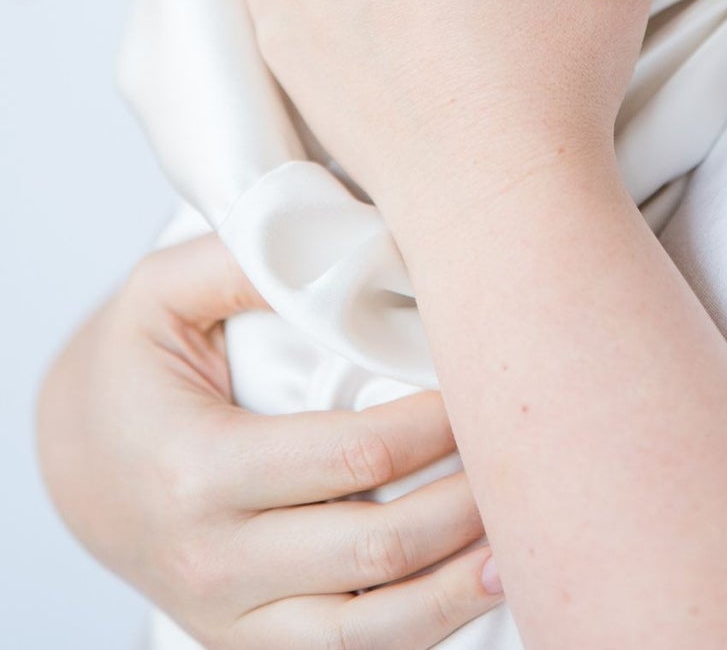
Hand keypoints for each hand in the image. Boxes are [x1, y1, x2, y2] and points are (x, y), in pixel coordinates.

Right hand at [37, 233, 503, 648]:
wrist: (76, 457)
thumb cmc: (130, 365)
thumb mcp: (161, 293)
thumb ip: (242, 261)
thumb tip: (345, 245)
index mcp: (198, 470)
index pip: (352, 460)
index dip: (433, 428)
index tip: (481, 387)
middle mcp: (214, 561)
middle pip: (375, 549)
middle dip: (463, 503)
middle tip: (521, 453)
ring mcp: (231, 618)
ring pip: (368, 633)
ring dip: (455, 589)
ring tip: (517, 543)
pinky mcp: (249, 645)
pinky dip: (420, 631)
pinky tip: (474, 588)